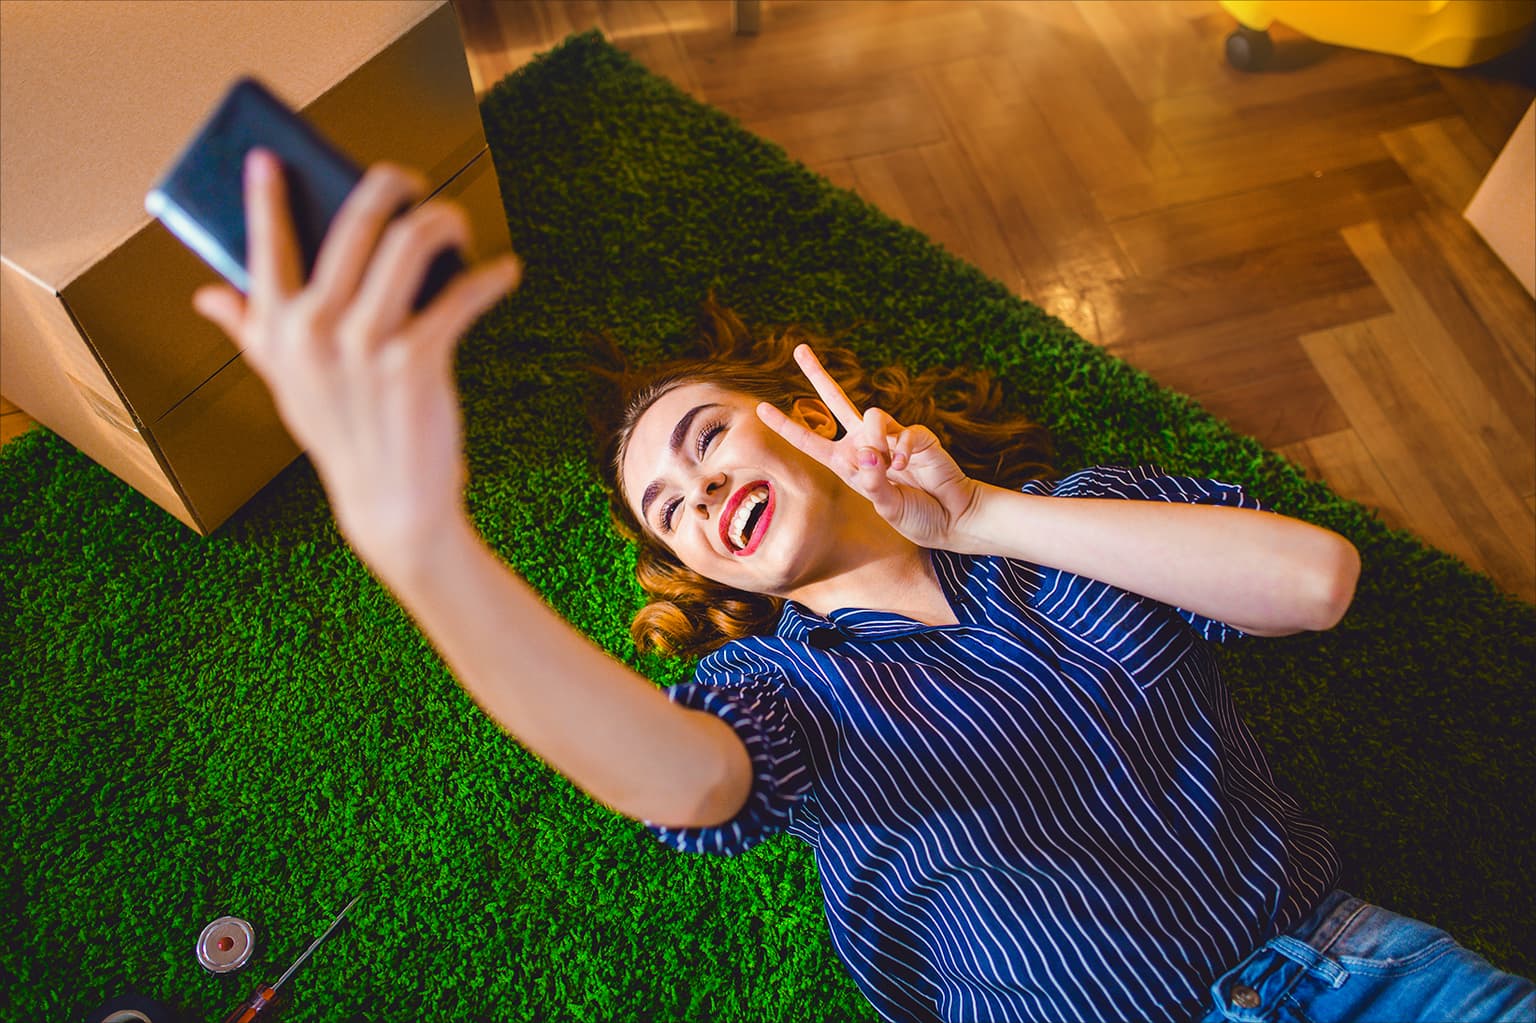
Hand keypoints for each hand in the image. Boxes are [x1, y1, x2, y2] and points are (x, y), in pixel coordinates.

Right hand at [193, 150, 520, 562]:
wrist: (390, 500)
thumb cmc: (341, 435)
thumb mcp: (286, 384)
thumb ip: (251, 332)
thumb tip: (207, 295)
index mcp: (277, 330)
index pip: (264, 246)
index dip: (266, 196)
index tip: (271, 157)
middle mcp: (315, 331)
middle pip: (354, 222)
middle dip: (389, 184)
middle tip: (409, 180)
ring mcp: (366, 344)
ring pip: (409, 243)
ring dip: (443, 220)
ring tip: (455, 223)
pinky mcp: (416, 360)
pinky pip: (460, 294)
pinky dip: (490, 277)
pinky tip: (505, 272)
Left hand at [757, 344, 981, 549]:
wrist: (953, 517)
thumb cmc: (917, 516)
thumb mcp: (886, 506)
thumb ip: (872, 482)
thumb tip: (867, 452)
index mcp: (848, 463)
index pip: (811, 440)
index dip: (786, 425)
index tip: (762, 408)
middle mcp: (865, 444)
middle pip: (836, 400)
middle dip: (817, 374)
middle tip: (800, 350)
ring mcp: (891, 437)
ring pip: (870, 416)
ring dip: (876, 441)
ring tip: (890, 468)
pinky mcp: (916, 435)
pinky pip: (902, 431)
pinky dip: (902, 450)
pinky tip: (906, 467)